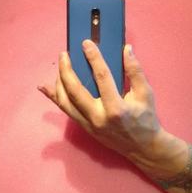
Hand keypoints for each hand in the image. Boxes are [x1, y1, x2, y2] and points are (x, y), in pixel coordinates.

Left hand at [39, 41, 173, 170]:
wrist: (144, 148)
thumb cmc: (147, 119)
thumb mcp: (146, 94)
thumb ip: (135, 71)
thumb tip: (125, 49)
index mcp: (116, 108)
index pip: (102, 77)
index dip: (94, 58)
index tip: (86, 44)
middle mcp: (98, 117)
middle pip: (75, 91)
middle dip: (66, 70)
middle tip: (64, 54)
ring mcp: (89, 125)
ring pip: (66, 102)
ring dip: (58, 83)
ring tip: (60, 66)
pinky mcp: (85, 128)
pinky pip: (66, 110)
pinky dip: (55, 97)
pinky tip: (45, 87)